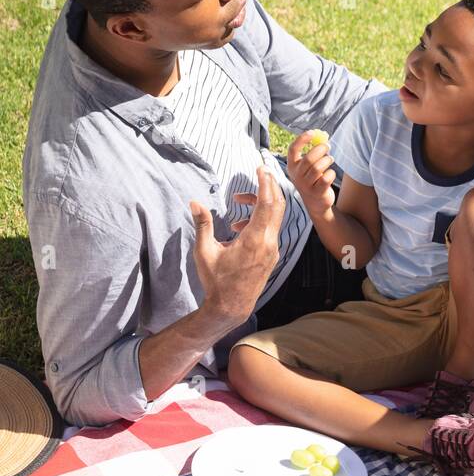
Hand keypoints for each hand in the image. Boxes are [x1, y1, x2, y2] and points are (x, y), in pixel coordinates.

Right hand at [190, 164, 284, 324]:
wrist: (231, 307)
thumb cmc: (216, 281)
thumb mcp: (204, 251)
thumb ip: (203, 225)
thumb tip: (194, 202)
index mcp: (254, 240)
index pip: (267, 204)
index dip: (266, 183)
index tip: (261, 169)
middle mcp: (269, 243)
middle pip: (277, 207)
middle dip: (270, 187)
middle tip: (261, 172)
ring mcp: (273, 250)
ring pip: (274, 218)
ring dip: (261, 204)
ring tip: (239, 199)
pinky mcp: (271, 256)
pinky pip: (270, 230)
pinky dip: (259, 220)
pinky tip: (239, 225)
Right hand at [286, 131, 335, 217]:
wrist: (316, 203)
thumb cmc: (313, 180)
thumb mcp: (308, 167)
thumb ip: (313, 153)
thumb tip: (323, 136)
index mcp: (292, 166)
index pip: (293, 150)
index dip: (302, 139)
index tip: (313, 132)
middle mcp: (296, 176)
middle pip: (308, 159)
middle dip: (320, 149)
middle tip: (327, 146)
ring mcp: (305, 186)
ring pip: (317, 168)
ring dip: (327, 160)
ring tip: (330, 159)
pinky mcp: (316, 193)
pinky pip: (326, 178)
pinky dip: (331, 173)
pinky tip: (331, 173)